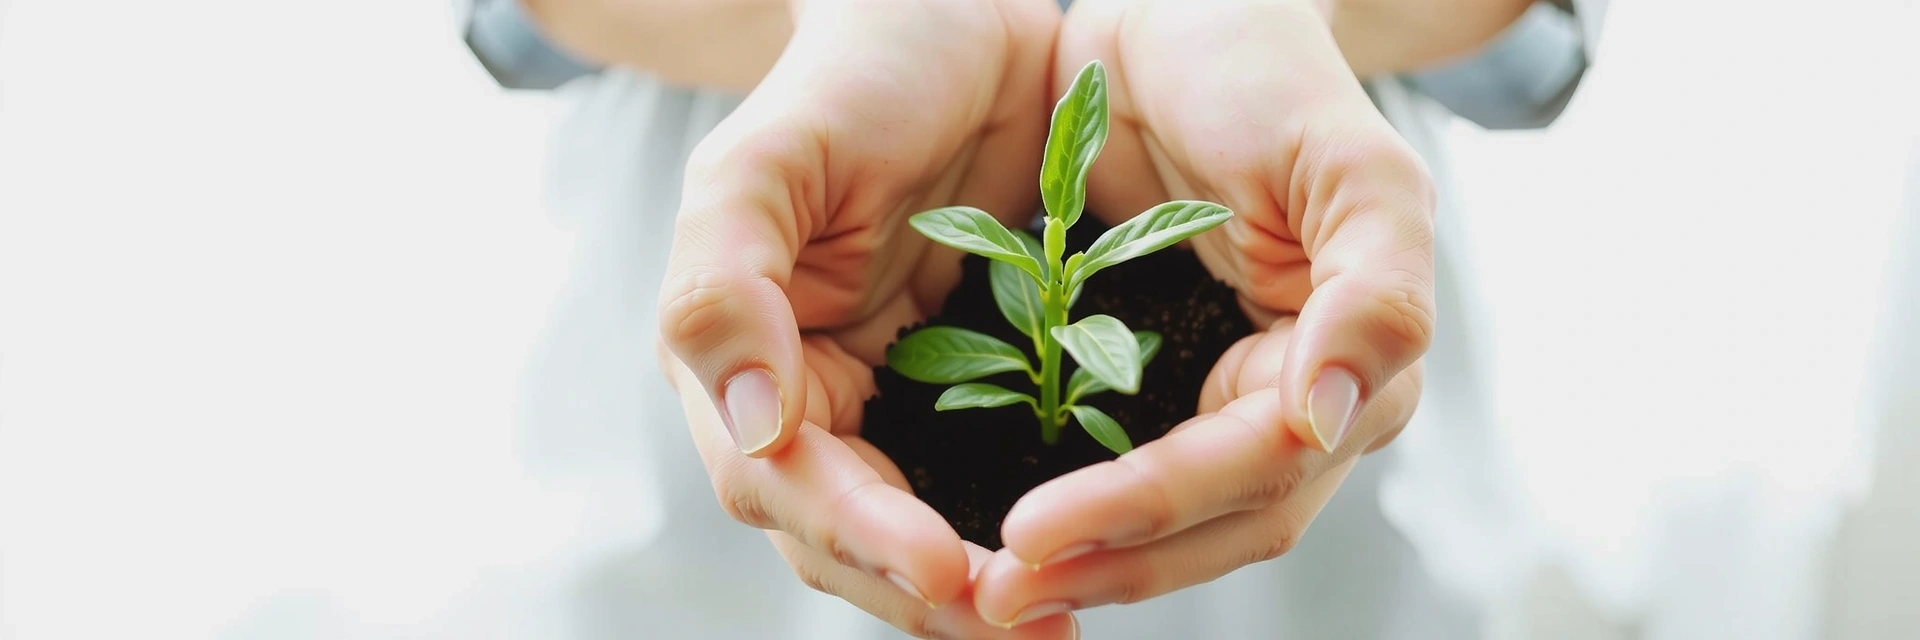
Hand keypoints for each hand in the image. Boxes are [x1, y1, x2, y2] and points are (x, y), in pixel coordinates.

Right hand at [655, 0, 1077, 636]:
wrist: (943, 20)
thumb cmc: (850, 74)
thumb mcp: (764, 160)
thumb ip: (723, 285)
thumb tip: (754, 425)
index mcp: (739, 361)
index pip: (785, 483)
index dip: (862, 535)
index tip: (946, 568)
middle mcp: (799, 401)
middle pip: (842, 539)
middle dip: (924, 595)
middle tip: (1025, 624)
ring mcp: (876, 403)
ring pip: (907, 535)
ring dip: (971, 596)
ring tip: (1054, 623)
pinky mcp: (953, 393)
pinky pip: (972, 487)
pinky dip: (1012, 534)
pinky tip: (1076, 561)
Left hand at [972, 0, 1437, 623]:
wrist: (1183, 21)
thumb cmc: (1267, 71)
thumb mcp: (1351, 163)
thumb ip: (1376, 292)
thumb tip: (1330, 417)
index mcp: (1359, 362)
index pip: (1257, 469)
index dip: (1151, 506)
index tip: (1033, 529)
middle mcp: (1304, 403)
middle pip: (1219, 526)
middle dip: (1111, 562)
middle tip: (995, 595)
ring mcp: (1234, 403)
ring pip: (1177, 527)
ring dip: (1087, 563)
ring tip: (985, 592)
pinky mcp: (1166, 390)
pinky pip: (1126, 478)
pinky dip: (1076, 517)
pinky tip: (1000, 540)